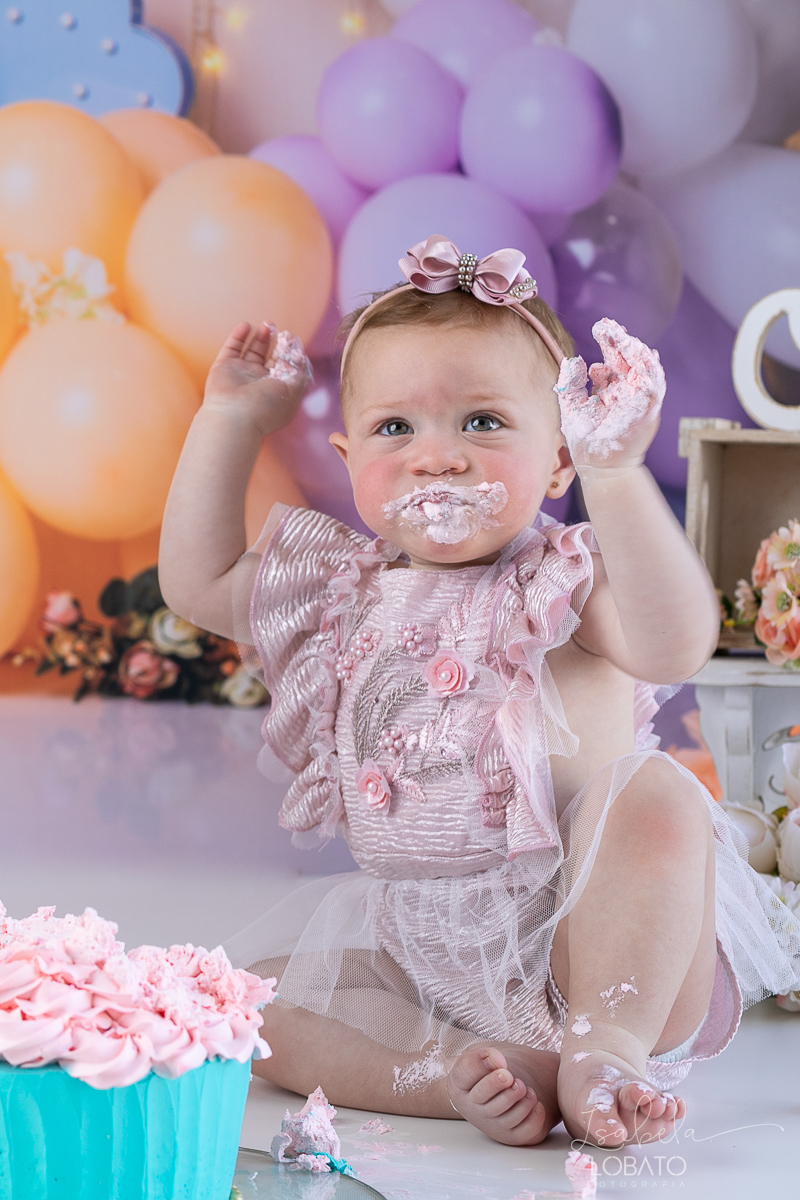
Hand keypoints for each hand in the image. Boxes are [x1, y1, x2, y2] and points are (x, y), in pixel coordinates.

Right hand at [202, 321, 313, 436]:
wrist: (234, 417)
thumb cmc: (265, 407)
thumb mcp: (292, 391)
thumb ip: (300, 373)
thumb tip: (300, 357)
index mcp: (276, 390)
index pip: (286, 368)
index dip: (291, 353)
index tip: (294, 341)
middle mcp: (259, 382)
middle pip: (270, 357)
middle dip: (277, 343)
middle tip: (282, 331)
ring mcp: (241, 374)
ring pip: (252, 351)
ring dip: (260, 337)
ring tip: (268, 324)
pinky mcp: (224, 367)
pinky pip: (232, 348)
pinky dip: (238, 336)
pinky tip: (246, 325)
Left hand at [555, 318, 664, 469]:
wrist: (598, 468)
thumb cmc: (586, 442)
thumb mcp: (572, 407)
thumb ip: (571, 384)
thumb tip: (573, 360)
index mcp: (611, 388)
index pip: (613, 358)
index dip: (609, 340)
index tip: (600, 327)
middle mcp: (627, 391)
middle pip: (628, 357)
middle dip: (621, 339)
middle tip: (608, 326)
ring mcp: (638, 399)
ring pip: (645, 366)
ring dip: (636, 349)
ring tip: (624, 337)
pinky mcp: (648, 410)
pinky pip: (655, 385)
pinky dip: (651, 369)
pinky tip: (644, 354)